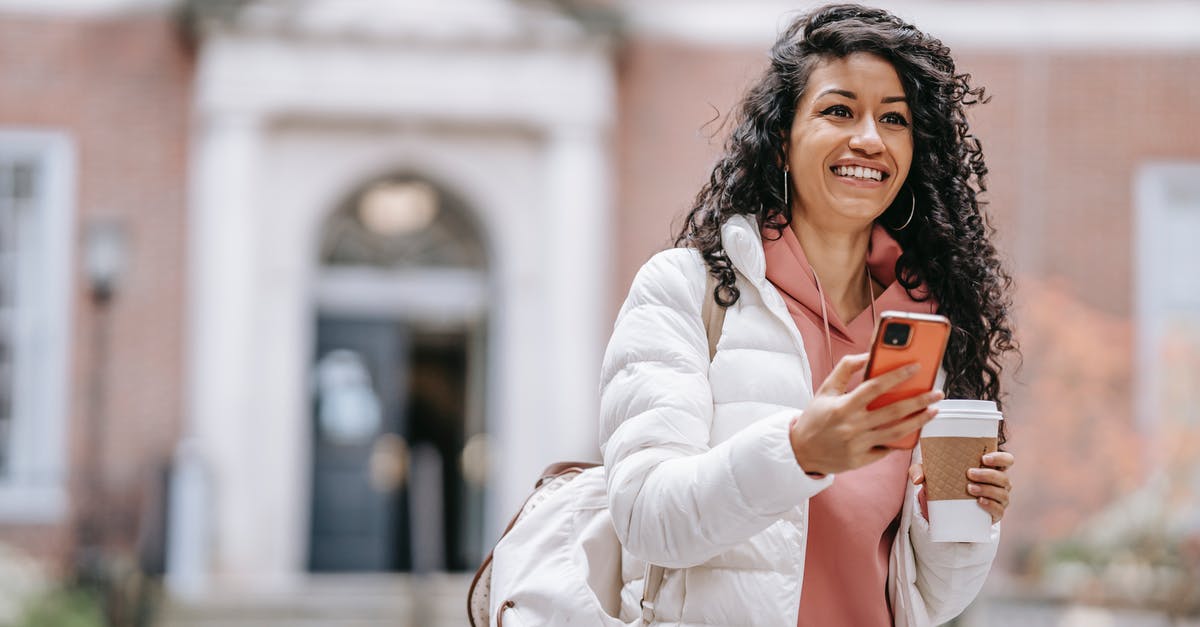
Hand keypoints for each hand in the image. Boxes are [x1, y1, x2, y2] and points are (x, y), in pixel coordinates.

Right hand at [789, 353, 942, 475]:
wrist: (800, 451)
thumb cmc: (814, 417)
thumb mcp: (825, 390)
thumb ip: (846, 369)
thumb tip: (868, 355)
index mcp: (843, 406)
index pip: (875, 387)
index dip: (897, 376)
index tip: (916, 367)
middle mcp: (852, 426)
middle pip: (893, 411)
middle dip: (919, 400)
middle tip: (937, 393)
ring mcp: (858, 446)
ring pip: (896, 432)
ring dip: (919, 421)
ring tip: (933, 411)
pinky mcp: (861, 460)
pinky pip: (887, 449)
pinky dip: (901, 440)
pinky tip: (914, 430)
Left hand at [909, 451, 1014, 523]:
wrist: (951, 509)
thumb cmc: (947, 483)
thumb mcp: (932, 475)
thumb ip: (920, 471)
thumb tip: (917, 479)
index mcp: (992, 468)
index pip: (1007, 460)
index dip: (1000, 457)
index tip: (984, 458)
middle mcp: (1000, 483)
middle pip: (1004, 477)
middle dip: (988, 474)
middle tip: (969, 473)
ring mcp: (1000, 499)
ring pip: (1002, 493)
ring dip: (987, 489)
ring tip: (970, 488)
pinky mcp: (996, 514)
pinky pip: (999, 510)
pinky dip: (990, 505)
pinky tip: (979, 501)